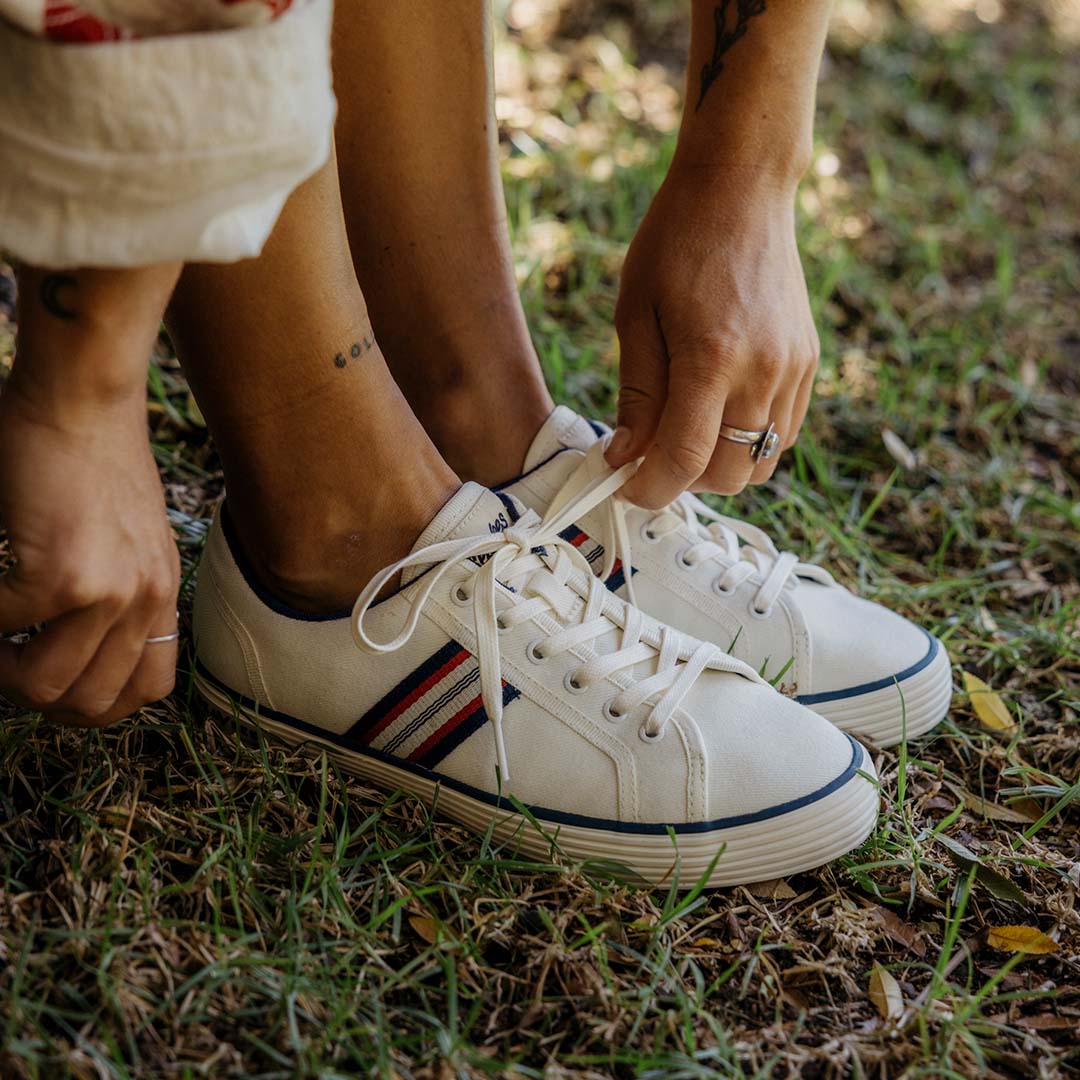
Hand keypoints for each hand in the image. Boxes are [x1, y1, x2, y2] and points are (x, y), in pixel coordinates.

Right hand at [0, 380, 179, 725]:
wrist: (83, 398)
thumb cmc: (93, 458)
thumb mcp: (129, 537)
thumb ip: (115, 592)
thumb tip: (56, 645)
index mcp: (161, 594)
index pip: (148, 689)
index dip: (94, 704)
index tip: (51, 685)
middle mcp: (144, 600)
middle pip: (92, 704)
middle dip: (36, 694)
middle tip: (5, 659)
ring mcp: (108, 592)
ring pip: (45, 688)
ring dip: (1, 672)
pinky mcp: (60, 575)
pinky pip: (0, 630)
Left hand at [606, 164, 818, 508]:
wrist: (742, 188)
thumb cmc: (676, 241)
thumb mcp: (635, 315)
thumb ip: (636, 393)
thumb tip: (627, 455)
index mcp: (712, 358)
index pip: (685, 460)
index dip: (650, 490)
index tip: (624, 487)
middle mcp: (764, 371)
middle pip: (727, 475)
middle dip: (681, 481)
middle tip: (647, 456)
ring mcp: (794, 369)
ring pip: (760, 462)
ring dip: (718, 466)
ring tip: (682, 434)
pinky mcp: (809, 363)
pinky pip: (783, 433)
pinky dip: (747, 442)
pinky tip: (717, 412)